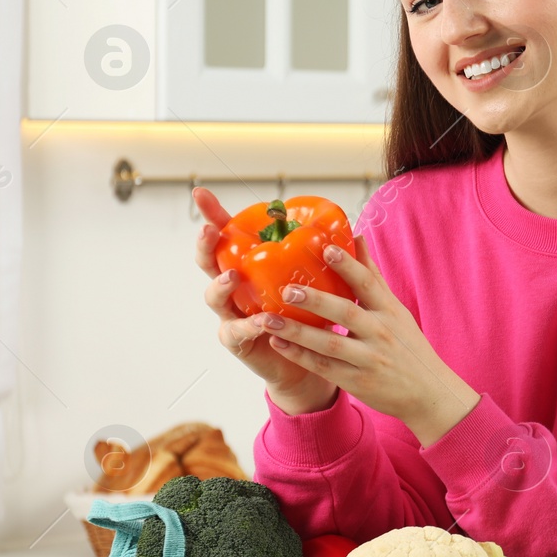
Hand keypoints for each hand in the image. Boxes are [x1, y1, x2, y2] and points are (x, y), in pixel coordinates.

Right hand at [193, 186, 336, 414]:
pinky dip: (249, 325)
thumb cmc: (309, 318)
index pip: (228, 237)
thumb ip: (331, 261)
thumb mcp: (319, 285)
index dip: (213, 215)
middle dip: (206, 245)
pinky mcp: (238, 342)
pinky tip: (260, 320)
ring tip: (231, 277)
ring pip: (215, 297)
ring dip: (220, 286)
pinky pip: (237, 332)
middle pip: (209, 262)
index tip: (200, 192)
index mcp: (250, 268)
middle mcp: (234, 289)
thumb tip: (356, 232)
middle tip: (208, 232)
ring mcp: (232, 315)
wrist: (306, 364)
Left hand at [254, 236, 479, 444]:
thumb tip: (357, 238)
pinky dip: (300, 356)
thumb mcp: (396, 310)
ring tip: (267, 318)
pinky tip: (278, 343)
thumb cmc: (408, 346)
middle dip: (316, 300)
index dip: (348, 265)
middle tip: (287, 289)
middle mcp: (381, 333)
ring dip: (297, 331)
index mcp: (390, 311)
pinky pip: (324, 367)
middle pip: (346, 313)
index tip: (326, 247)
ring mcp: (369, 359)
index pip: (368, 283)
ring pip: (329, 343)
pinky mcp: (357, 381)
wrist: (428, 392)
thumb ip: (373, 277)